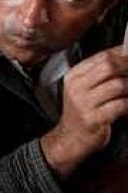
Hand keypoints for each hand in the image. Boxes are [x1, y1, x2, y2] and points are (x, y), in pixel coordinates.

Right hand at [41, 47, 127, 177]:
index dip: (125, 54)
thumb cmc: (83, 111)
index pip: (103, 56)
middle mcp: (76, 87)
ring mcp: (83, 103)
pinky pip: (121, 105)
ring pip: (118, 85)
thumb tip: (126, 55)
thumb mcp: (85, 88)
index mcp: (75, 75)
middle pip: (110, 66)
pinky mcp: (93, 118)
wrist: (71, 138)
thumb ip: (101, 72)